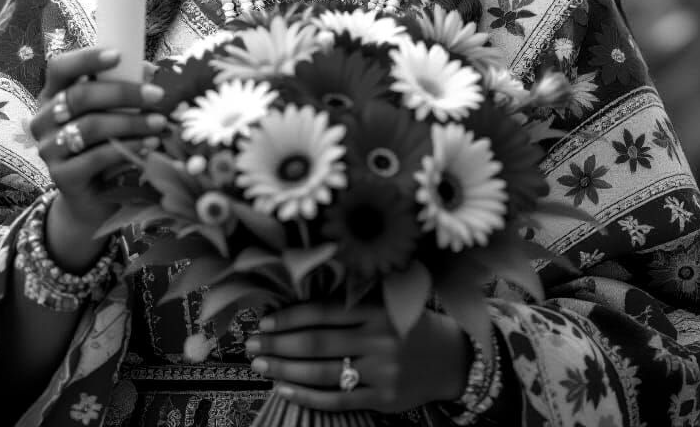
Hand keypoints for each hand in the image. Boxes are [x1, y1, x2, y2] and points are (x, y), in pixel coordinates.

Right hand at [30, 47, 165, 257]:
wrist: (93, 196)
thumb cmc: (106, 142)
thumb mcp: (113, 111)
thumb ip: (124, 88)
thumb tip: (149, 70)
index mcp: (53, 94)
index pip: (60, 67)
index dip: (87, 58)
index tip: (119, 55)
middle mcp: (43, 119)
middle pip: (80, 96)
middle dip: (124, 93)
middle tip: (157, 95)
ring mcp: (48, 149)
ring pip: (90, 126)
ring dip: (131, 122)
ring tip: (159, 123)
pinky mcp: (60, 176)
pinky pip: (95, 157)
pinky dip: (126, 149)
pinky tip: (149, 145)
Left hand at [245, 303, 472, 412]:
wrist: (449, 357)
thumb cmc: (405, 322)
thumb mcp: (384, 301)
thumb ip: (348, 301)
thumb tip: (293, 306)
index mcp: (377, 306)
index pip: (322, 311)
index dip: (289, 317)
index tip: (263, 322)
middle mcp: (380, 337)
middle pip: (317, 342)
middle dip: (278, 344)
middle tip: (250, 346)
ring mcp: (382, 370)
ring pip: (323, 372)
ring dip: (285, 370)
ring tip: (261, 366)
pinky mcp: (384, 398)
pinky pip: (337, 399)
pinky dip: (307, 396)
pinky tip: (285, 389)